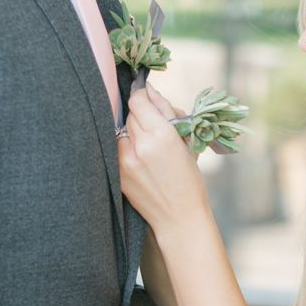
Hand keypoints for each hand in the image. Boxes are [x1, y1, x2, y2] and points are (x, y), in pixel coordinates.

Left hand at [117, 89, 207, 231]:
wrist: (178, 216)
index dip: (142, 97)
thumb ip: (165, 111)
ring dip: (132, 132)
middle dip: (141, 117)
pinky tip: (140, 159)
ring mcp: (125, 161)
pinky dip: (126, 148)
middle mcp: (140, 146)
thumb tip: (148, 89)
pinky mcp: (117, 172)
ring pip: (121, 130)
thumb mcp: (185, 140)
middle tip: (155, 129)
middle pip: (130, 115)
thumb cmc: (188, 178)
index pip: (138, 101)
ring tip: (148, 147)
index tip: (147, 100)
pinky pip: (116, 148)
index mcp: (161, 135)